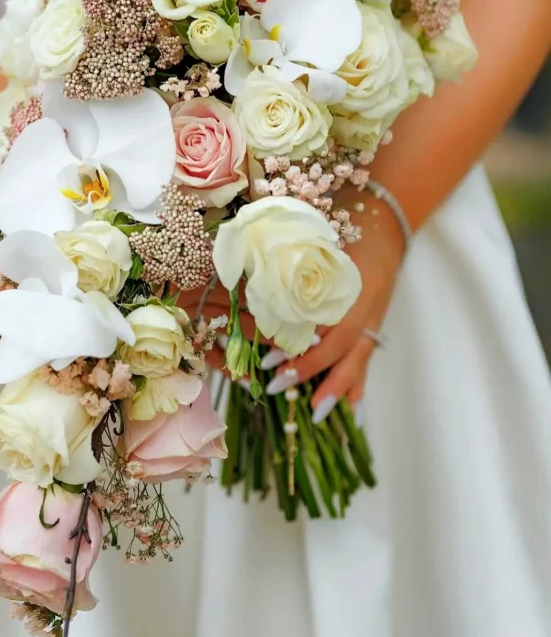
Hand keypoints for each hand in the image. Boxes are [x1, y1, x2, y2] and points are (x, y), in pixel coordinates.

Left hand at [278, 196, 405, 420]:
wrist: (387, 221)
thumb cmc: (344, 225)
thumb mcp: (317, 239)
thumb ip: (292, 262)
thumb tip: (248, 283)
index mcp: (349, 284)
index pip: (326, 326)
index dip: (300, 347)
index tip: (268, 361)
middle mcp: (365, 306)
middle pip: (341, 348)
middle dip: (311, 373)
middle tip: (277, 389)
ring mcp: (374, 317)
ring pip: (358, 360)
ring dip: (337, 388)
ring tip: (317, 416)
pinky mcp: (375, 323)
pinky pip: (367, 358)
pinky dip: (360, 385)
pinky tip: (353, 411)